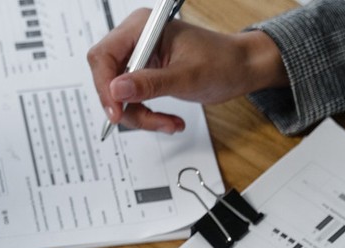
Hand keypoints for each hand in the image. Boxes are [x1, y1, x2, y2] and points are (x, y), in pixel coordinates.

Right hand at [87, 11, 287, 132]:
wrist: (240, 69)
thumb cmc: (222, 61)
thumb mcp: (186, 76)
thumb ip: (150, 83)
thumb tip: (117, 89)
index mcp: (143, 27)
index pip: (104, 56)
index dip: (105, 86)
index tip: (116, 112)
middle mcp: (137, 40)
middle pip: (108, 78)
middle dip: (127, 106)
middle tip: (150, 122)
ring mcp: (141, 59)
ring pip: (120, 96)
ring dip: (141, 116)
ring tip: (168, 123)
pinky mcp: (146, 75)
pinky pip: (133, 101)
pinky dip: (148, 116)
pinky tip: (168, 120)